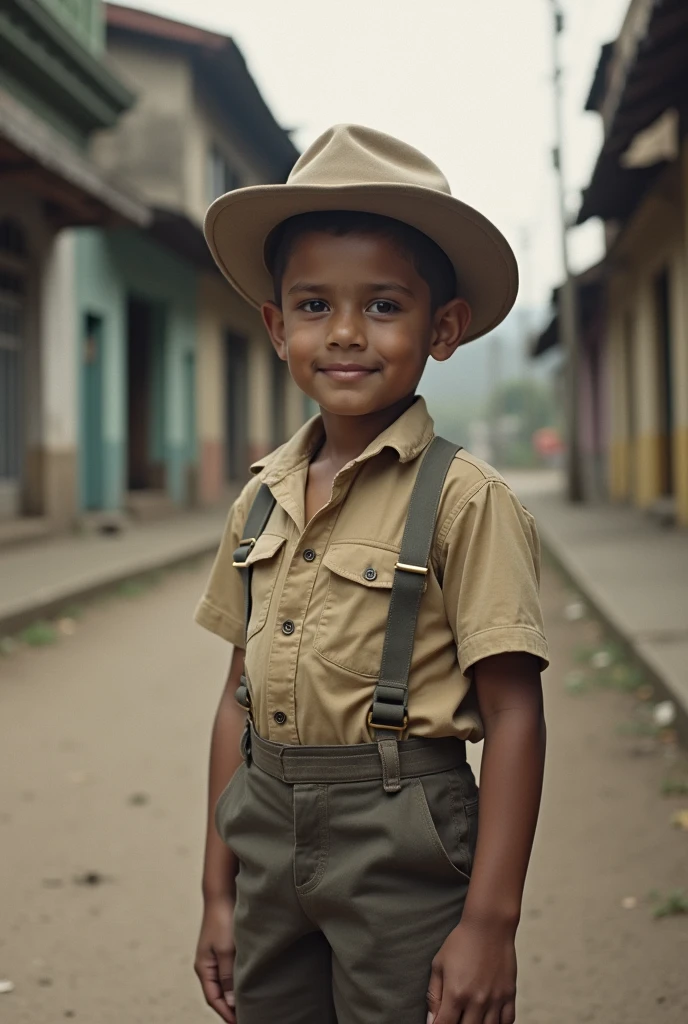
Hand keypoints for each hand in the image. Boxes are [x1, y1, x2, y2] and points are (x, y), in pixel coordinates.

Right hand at [194, 895, 236, 1022]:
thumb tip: (231, 1004)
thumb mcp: (226, 950)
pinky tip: (248, 983)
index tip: (241, 1023)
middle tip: (248, 1017)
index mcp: (204, 968)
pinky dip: (236, 981)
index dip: (227, 1014)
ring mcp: (215, 957)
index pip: (214, 999)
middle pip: (218, 994)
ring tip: (250, 1005)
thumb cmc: (223, 920)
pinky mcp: (224, 948)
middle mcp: (207, 965)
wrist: (222, 893)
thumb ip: (228, 977)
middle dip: (230, 1009)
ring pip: (224, 983)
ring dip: (234, 995)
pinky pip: (229, 972)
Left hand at [426, 918, 516, 1023]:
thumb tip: (430, 1021)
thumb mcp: (439, 964)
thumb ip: (433, 995)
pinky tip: (489, 1020)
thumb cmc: (461, 942)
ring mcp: (495, 999)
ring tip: (470, 1017)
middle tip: (455, 1016)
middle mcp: (477, 1001)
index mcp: (456, 993)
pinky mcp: (510, 994)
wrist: (489, 925)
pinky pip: (507, 1021)